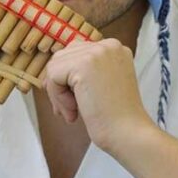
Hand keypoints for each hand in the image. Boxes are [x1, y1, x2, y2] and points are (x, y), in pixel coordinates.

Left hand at [40, 37, 152, 151]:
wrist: (128, 133)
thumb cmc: (115, 116)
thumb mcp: (101, 83)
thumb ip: (83, 71)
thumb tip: (50, 74)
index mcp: (114, 48)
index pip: (75, 53)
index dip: (68, 79)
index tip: (75, 103)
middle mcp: (107, 45)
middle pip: (63, 57)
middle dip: (60, 86)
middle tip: (70, 111)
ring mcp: (97, 52)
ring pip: (55, 67)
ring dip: (58, 94)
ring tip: (73, 113)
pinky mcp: (83, 65)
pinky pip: (53, 77)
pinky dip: (57, 97)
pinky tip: (74, 112)